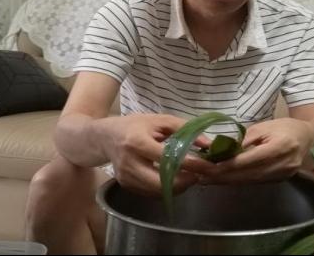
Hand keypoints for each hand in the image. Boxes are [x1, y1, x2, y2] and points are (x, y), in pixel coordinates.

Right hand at [98, 114, 215, 195]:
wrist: (104, 137)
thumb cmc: (135, 126)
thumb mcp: (159, 120)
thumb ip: (185, 129)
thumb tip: (208, 144)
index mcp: (137, 142)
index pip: (168, 158)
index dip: (191, 164)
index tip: (208, 166)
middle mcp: (130, 162)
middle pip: (162, 182)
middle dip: (185, 182)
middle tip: (200, 175)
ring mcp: (126, 177)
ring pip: (158, 191)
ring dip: (178, 187)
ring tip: (190, 176)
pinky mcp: (126, 186)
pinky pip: (151, 192)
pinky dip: (167, 188)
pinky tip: (175, 178)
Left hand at [201, 117, 313, 183]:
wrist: (309, 139)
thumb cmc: (285, 127)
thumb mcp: (264, 126)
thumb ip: (245, 139)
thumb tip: (223, 149)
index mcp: (279, 147)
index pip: (247, 160)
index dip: (225, 165)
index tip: (206, 166)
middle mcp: (281, 165)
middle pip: (245, 175)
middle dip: (219, 176)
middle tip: (197, 175)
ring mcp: (281, 176)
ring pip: (248, 181)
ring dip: (225, 181)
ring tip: (203, 178)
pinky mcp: (278, 181)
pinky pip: (253, 182)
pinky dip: (236, 180)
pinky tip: (221, 179)